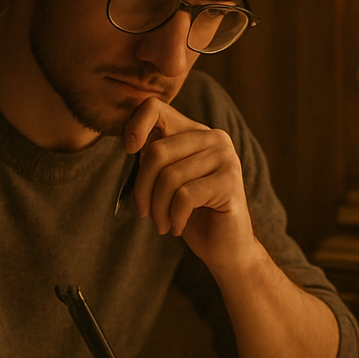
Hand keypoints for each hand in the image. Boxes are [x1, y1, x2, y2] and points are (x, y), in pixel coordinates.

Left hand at [123, 98, 257, 274]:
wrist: (226, 248)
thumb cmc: (192, 214)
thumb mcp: (168, 181)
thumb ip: (155, 159)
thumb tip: (128, 142)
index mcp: (196, 132)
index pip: (156, 108)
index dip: (135, 125)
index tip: (128, 151)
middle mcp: (214, 138)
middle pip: (157, 152)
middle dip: (143, 188)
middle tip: (145, 212)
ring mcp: (225, 158)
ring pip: (169, 177)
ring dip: (159, 209)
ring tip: (162, 224)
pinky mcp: (230, 182)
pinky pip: (184, 196)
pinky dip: (175, 217)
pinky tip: (178, 227)